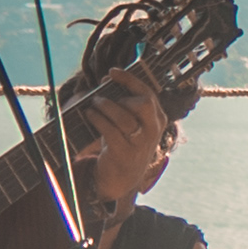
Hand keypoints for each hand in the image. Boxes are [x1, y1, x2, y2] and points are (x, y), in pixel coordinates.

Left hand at [70, 76, 170, 202]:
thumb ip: (124, 101)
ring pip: (125, 117)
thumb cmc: (124, 141)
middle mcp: (153, 130)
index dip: (130, 79)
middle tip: (101, 96)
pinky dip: (98, 119)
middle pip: (144, 103)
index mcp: (157, 118)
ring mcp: (140, 143)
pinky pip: (111, 131)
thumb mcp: (131, 122)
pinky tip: (90, 115)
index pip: (148, 92)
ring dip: (106, 107)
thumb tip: (108, 77)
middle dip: (121, 95)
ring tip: (93, 104)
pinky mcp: (124, 153)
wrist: (122, 176)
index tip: (112, 71)